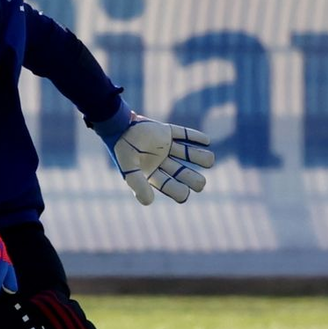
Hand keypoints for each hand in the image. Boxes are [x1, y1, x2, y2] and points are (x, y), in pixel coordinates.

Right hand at [93, 102, 214, 204]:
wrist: (117, 125)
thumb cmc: (122, 149)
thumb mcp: (128, 169)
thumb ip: (137, 185)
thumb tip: (148, 203)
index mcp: (152, 173)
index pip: (170, 186)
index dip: (180, 192)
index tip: (185, 192)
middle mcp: (161, 162)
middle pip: (183, 173)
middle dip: (194, 179)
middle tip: (201, 184)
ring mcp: (165, 147)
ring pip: (187, 153)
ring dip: (200, 157)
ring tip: (210, 161)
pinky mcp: (167, 132)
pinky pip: (184, 134)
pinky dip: (196, 137)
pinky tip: (207, 141)